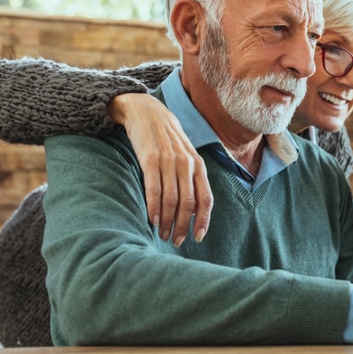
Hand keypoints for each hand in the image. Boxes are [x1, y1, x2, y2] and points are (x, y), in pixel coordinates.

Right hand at [108, 93, 211, 245]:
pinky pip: (154, 189)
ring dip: (167, 221)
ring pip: (172, 200)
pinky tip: (152, 220)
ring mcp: (169, 161)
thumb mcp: (186, 156)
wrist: (147, 112)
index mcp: (198, 166)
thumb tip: (193, 209)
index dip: (203, 220)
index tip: (197, 237)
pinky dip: (154, 207)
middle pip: (189, 203)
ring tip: (163, 234)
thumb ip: (191, 179)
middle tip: (176, 241)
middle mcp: (187, 164)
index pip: (206, 199)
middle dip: (183, 226)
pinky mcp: (150, 159)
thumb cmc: (168, 139)